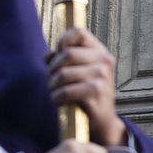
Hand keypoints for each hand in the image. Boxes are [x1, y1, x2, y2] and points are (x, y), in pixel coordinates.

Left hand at [47, 27, 124, 149]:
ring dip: (52, 85)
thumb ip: (63, 59)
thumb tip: (49, 55)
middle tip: (51, 80)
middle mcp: (104, 61)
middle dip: (53, 68)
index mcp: (101, 52)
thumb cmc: (87, 94)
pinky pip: (65, 91)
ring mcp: (101, 77)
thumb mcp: (79, 72)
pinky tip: (58, 102)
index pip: (78, 32)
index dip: (63, 41)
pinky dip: (56, 98)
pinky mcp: (95, 93)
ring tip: (54, 92)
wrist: (103, 121)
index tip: (58, 54)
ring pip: (63, 73)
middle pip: (67, 54)